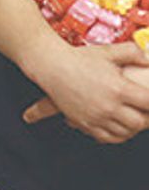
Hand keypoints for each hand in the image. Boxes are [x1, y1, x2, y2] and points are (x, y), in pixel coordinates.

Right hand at [26, 41, 148, 144]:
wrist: (51, 65)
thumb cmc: (78, 58)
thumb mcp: (109, 52)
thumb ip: (133, 53)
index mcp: (118, 88)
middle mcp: (108, 105)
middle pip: (139, 123)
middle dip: (146, 119)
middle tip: (145, 112)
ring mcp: (96, 116)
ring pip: (124, 133)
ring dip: (131, 128)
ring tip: (132, 118)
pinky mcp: (84, 122)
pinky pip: (107, 137)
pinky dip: (116, 135)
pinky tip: (118, 127)